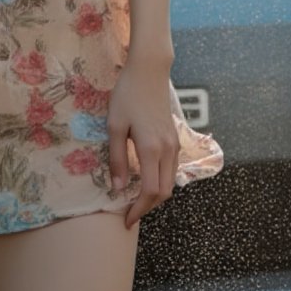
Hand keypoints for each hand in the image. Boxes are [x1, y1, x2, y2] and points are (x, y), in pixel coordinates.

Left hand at [107, 60, 179, 230]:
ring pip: (170, 182)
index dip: (138, 210)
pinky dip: (161, 181)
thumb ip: (117, 158)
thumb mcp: (115, 125)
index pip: (150, 192)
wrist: (149, 70)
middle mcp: (168, 151)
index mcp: (151, 149)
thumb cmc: (127, 94)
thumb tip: (118, 187)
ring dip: (155, 195)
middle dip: (147, 207)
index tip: (125, 220)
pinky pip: (171, 169)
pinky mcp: (175, 138)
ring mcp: (175, 144)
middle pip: (164, 192)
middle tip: (129, 213)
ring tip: (135, 199)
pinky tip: (146, 178)